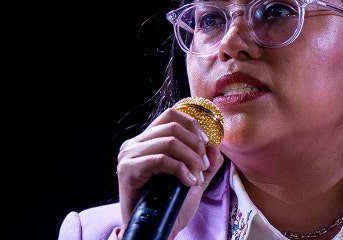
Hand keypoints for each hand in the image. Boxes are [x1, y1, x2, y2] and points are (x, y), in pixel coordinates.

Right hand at [116, 107, 224, 239]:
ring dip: (191, 158)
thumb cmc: (171, 205)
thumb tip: (214, 146)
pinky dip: (181, 169)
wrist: (156, 231)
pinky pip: (162, 159)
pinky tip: (188, 182)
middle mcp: (134, 143)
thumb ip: (206, 162)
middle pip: (174, 126)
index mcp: (148, 140)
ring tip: (197, 176)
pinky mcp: (127, 170)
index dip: (194, 125)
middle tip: (204, 166)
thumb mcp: (195, 179)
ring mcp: (129, 155)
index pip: (171, 114)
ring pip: (170, 141)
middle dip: (196, 145)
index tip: (207, 143)